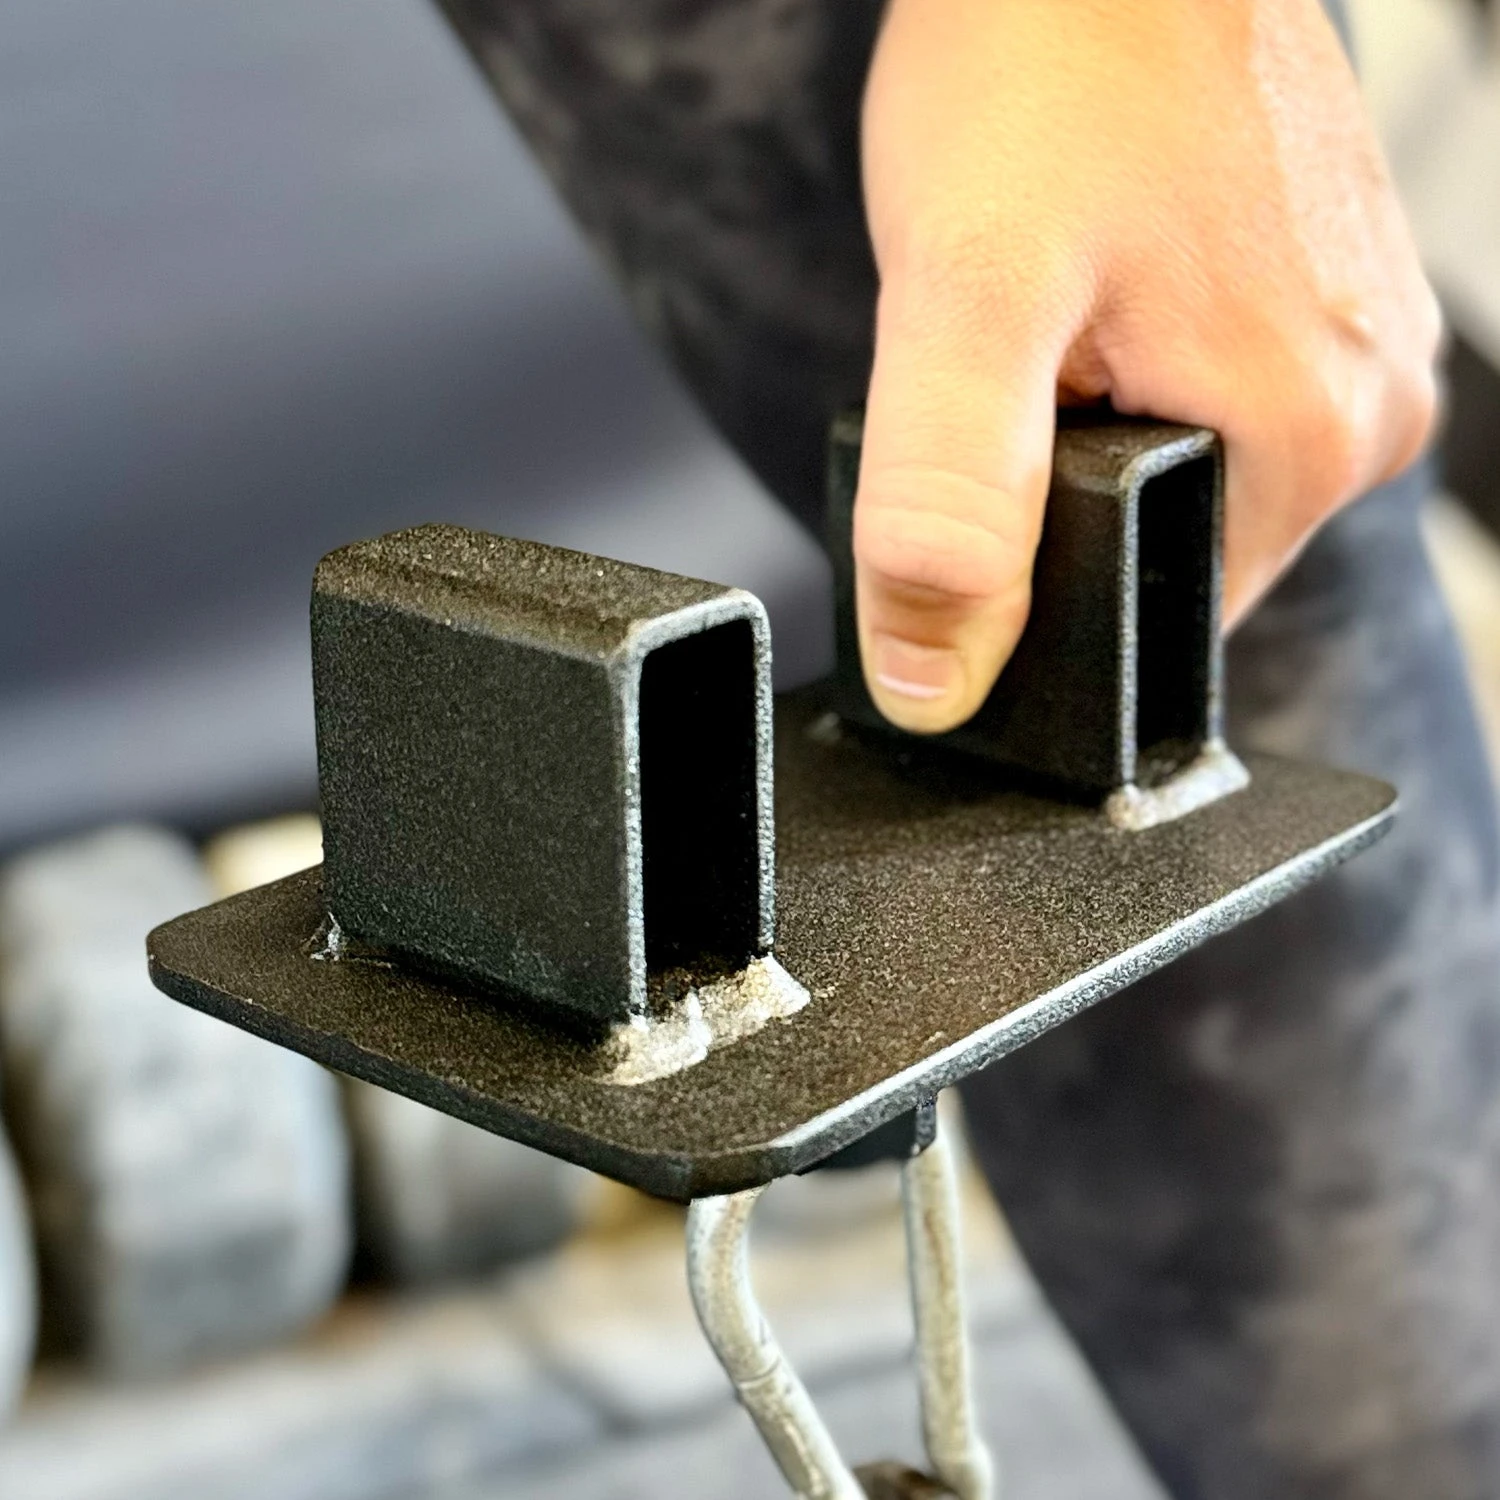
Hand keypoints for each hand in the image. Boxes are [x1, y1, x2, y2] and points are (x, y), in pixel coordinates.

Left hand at [855, 0, 1439, 731]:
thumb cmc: (1047, 61)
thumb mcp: (969, 299)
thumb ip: (949, 502)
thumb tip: (937, 678)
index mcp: (1310, 439)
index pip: (1154, 624)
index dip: (1043, 592)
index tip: (991, 491)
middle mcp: (1368, 396)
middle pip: (1166, 545)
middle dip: (1064, 497)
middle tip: (1016, 362)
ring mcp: (1353, 334)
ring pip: (1177, 464)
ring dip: (1088, 424)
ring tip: (1056, 303)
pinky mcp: (1320, 284)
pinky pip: (1201, 386)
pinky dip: (1121, 364)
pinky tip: (1092, 281)